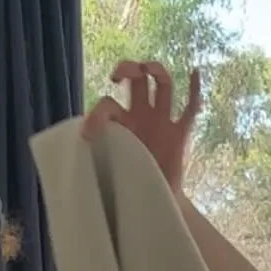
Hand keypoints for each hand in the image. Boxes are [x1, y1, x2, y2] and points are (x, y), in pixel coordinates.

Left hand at [81, 59, 201, 194]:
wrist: (153, 202)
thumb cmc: (128, 185)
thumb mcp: (107, 169)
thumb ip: (96, 156)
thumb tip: (75, 151)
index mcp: (122, 122)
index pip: (108, 103)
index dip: (97, 113)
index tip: (88, 133)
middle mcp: (142, 116)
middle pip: (137, 79)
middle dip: (128, 69)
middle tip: (118, 76)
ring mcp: (162, 122)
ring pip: (163, 84)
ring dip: (155, 71)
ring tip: (147, 68)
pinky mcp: (180, 134)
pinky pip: (190, 108)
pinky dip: (194, 90)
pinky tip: (194, 72)